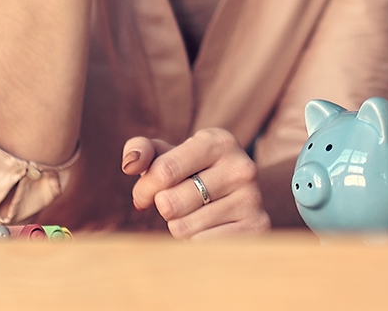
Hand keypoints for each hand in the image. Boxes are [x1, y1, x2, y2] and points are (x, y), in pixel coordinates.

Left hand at [121, 128, 269, 239]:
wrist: (239, 196)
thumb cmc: (191, 173)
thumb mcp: (168, 155)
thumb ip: (141, 151)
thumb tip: (130, 164)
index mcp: (218, 141)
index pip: (163, 171)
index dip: (144, 189)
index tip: (143, 194)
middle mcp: (241, 167)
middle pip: (170, 203)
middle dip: (162, 208)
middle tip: (173, 204)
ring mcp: (252, 198)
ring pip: (183, 227)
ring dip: (179, 226)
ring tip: (194, 214)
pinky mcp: (257, 227)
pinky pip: (201, 245)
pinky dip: (195, 242)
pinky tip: (208, 229)